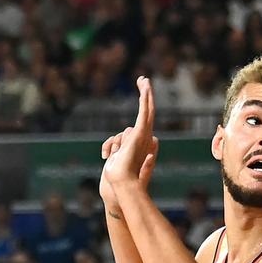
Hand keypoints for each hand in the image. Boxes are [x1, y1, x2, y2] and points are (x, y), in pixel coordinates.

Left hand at [100, 77, 159, 205]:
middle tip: (144, 80)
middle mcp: (145, 135)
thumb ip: (117, 152)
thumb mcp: (116, 159)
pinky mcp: (141, 132)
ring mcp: (144, 133)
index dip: (144, 105)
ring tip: (143, 79)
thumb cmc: (118, 176)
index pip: (144, 118)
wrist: (122, 183)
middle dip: (146, 94)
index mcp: (140, 141)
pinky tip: (145, 88)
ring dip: (146, 92)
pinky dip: (145, 99)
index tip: (142, 93)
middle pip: (148, 110)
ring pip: (148, 108)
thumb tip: (113, 154)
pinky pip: (145, 111)